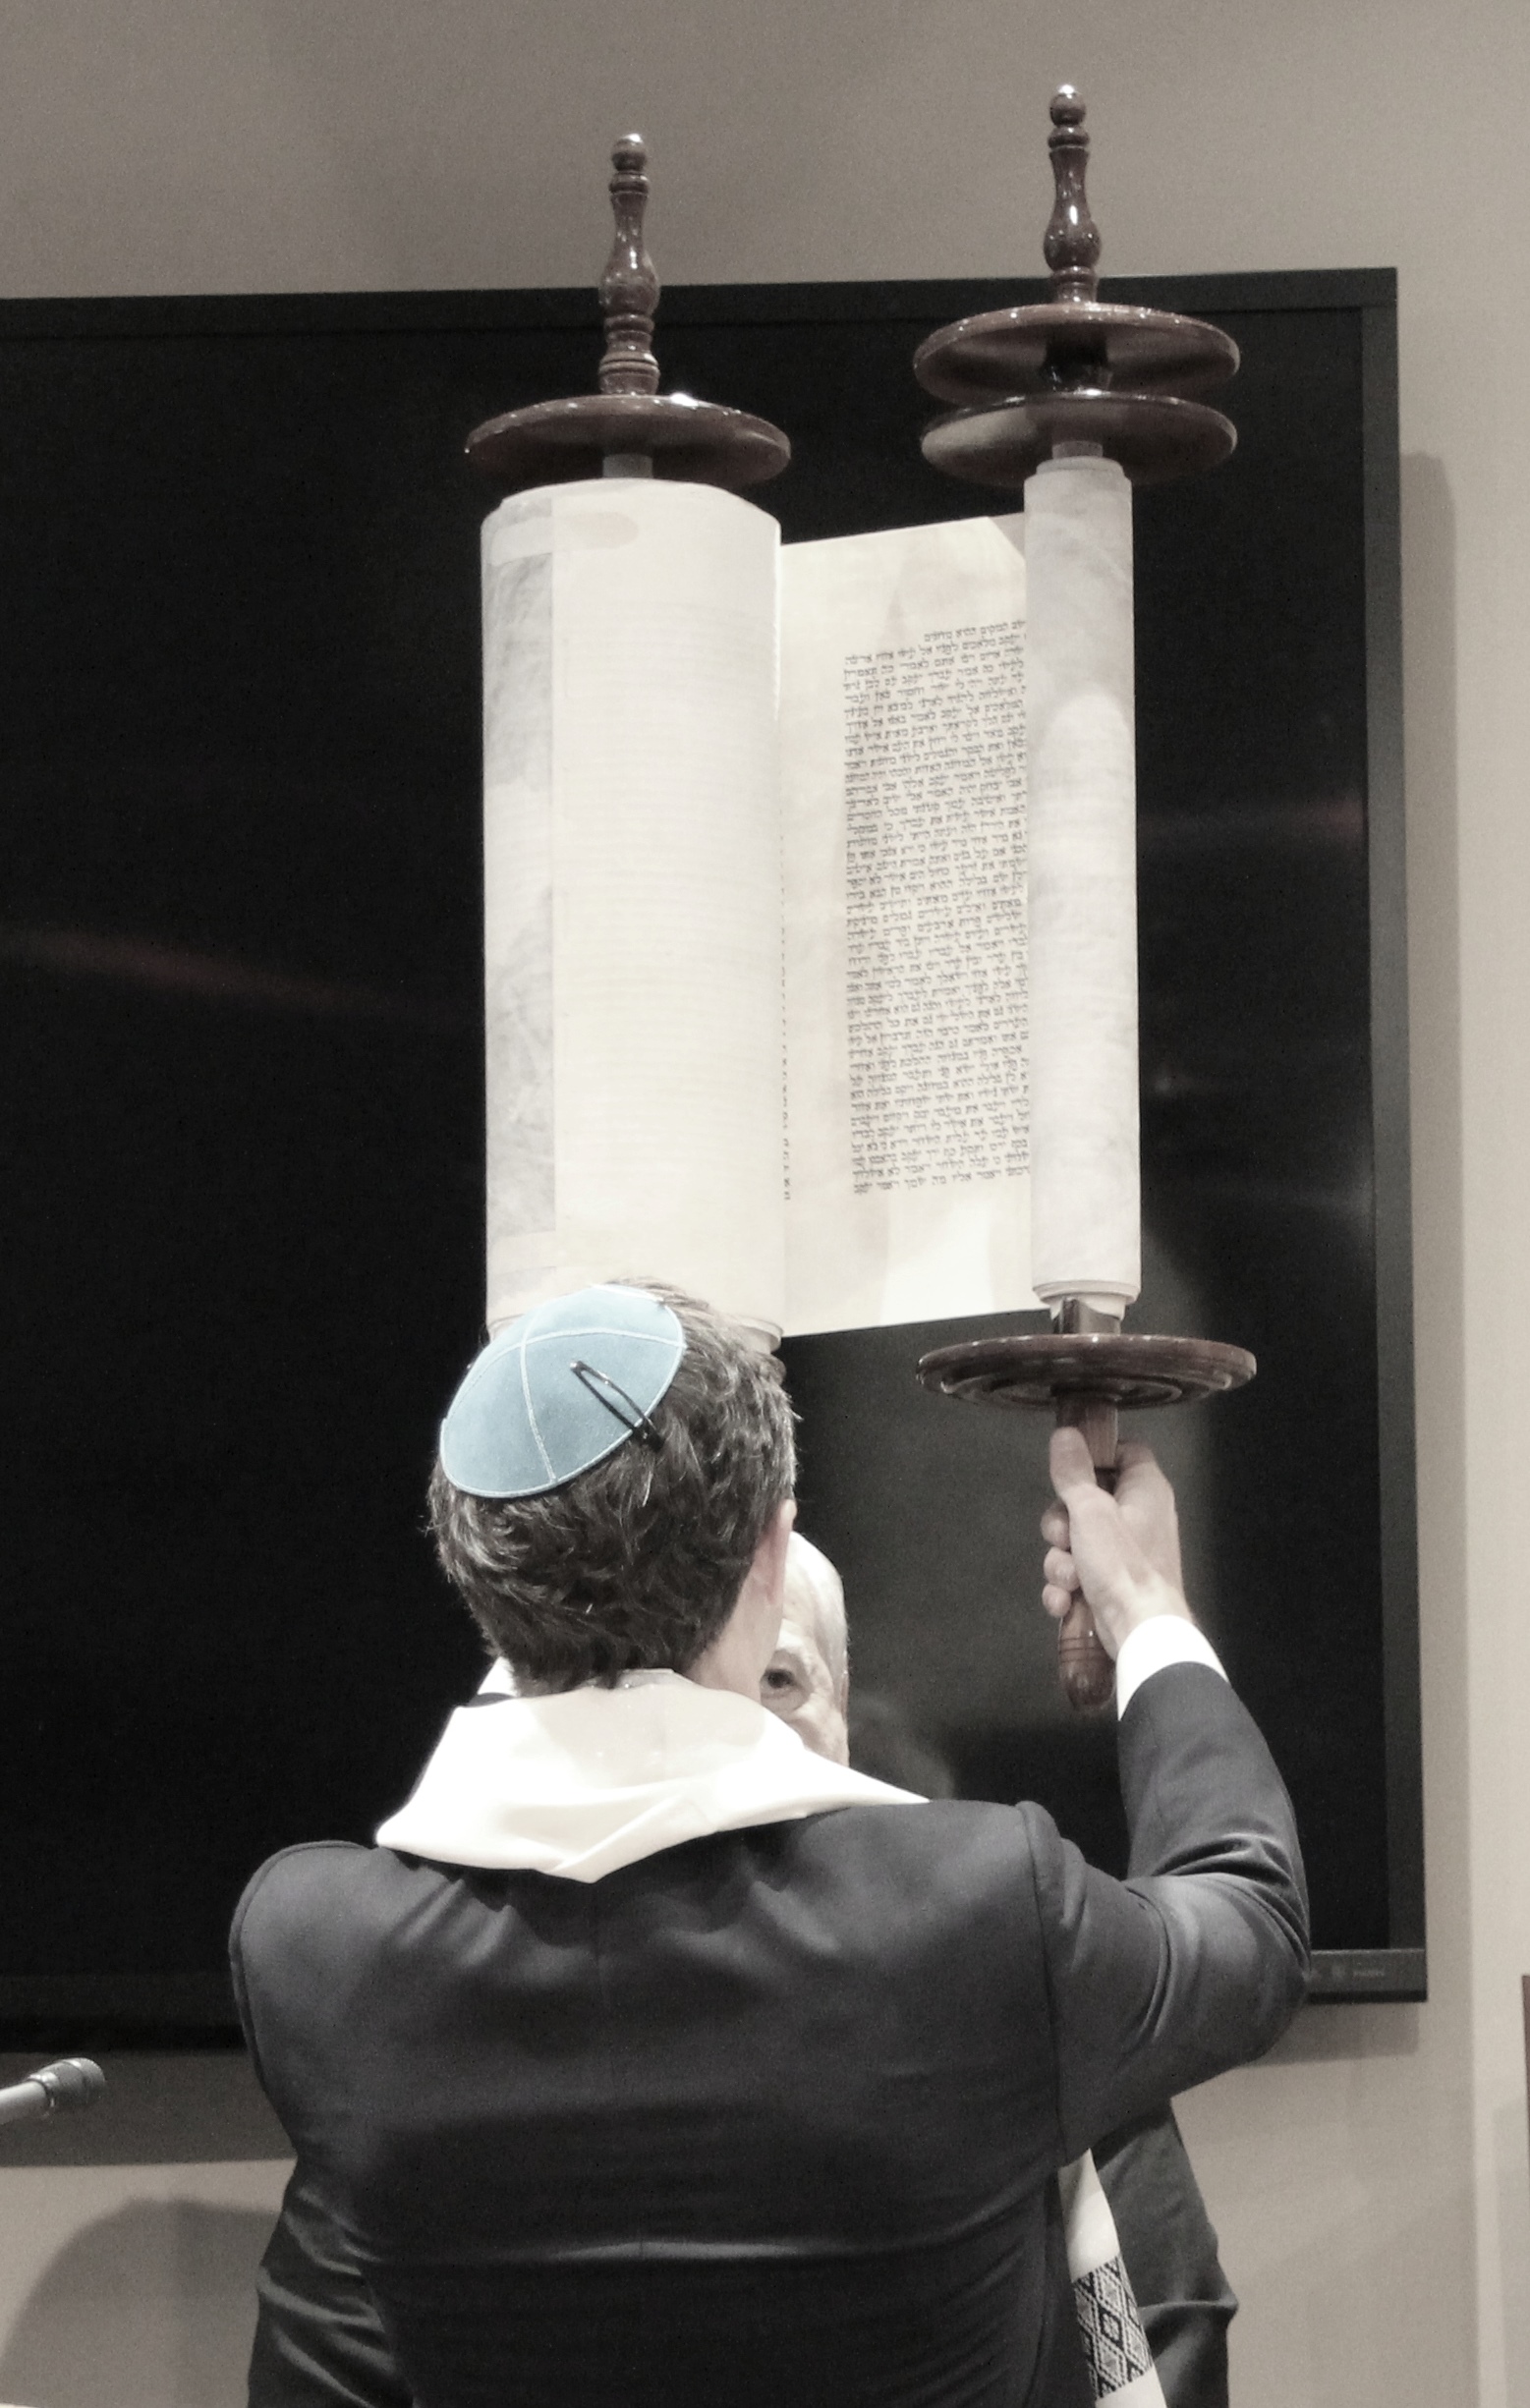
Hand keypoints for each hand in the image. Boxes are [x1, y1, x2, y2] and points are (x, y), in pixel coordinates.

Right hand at [1039, 1429, 1193, 1658]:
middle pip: (1087, 1500)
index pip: (1124, 1452)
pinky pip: (1080, 1575)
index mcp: (1146, 1489)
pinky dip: (1067, 1588)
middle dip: (1060, 1524)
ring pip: (1077, 1542)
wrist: (1141, 1633)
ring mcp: (1127, 1555)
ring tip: (1067, 1580)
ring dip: (1060, 1562)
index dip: (1094, 1456)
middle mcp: (1140, 1517)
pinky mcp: (1114, 1586)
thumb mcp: (1091, 1510)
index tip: (1068, 1469)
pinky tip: (1063, 1601)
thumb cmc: (1122, 1564)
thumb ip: (1074, 1472)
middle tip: (1060, 1538)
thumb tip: (1065, 1433)